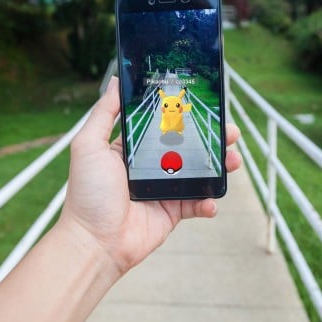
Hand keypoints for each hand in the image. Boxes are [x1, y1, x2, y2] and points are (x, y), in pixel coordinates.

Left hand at [60, 76, 241, 273]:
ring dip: (219, 165)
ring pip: (199, 172)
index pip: (163, 125)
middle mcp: (149, 166)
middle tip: (230, 131)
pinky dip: (210, 201)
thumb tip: (116, 80)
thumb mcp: (88, 145)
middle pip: (189, 146)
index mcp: (132, 148)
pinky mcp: (172, 211)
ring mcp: (163, 188)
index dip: (185, 114)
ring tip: (233, 160)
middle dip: (212, 137)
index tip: (205, 103)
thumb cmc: (88, 193)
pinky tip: (212, 200)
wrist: (95, 242)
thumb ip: (104, 113)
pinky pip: (197, 203)